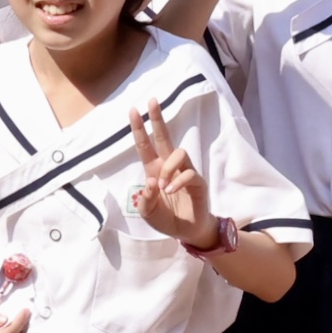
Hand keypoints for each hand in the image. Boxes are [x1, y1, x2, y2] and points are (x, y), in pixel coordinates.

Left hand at [127, 103, 216, 245]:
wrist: (187, 232)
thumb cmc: (167, 219)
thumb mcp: (148, 212)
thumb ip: (145, 199)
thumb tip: (151, 181)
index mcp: (154, 170)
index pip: (145, 146)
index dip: (139, 128)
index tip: (134, 110)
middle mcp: (169, 166)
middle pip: (164, 136)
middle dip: (158, 118)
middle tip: (152, 100)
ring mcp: (184, 172)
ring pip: (178, 152)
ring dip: (168, 167)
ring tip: (163, 186)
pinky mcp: (197, 182)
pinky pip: (188, 173)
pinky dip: (177, 182)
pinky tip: (171, 191)